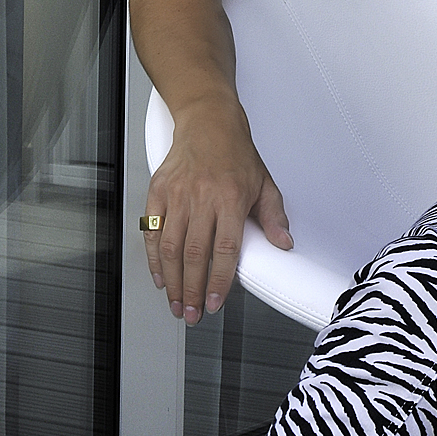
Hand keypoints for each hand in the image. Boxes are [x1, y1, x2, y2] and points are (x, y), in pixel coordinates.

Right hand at [143, 101, 290, 324]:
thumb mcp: (264, 183)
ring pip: (170, 247)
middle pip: (194, 254)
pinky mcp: (158, 192)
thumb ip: (273, 216)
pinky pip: (152, 231)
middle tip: (192, 313)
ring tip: (176, 304)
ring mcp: (177, 195)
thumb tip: (284, 243)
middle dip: (191, 290)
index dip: (218, 281)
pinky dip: (153, 258)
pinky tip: (159, 276)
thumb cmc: (236, 153)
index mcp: (230, 198)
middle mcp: (201, 198)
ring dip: (172, 281)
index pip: (224, 250)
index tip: (214, 303)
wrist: (207, 121)